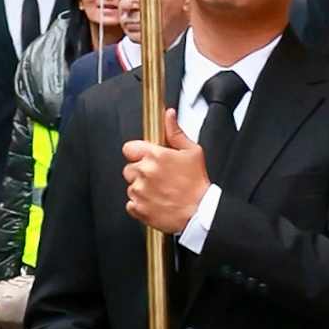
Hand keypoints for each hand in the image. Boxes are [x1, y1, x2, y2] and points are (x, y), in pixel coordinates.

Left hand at [123, 110, 211, 233]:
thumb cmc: (197, 184)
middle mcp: (144, 172)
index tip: (145, 158)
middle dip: (140, 172)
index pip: (129, 148)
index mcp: (155, 156)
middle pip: (129, 168)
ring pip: (131, 186)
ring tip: (160, 190)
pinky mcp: (138, 208)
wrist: (199, 212)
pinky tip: (156, 201)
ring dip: (141, 188)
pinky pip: (131, 204)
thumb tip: (169, 116)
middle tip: (158, 177)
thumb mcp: (192, 152)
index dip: (137, 153)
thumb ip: (175, 132)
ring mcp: (139, 191)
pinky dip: (140, 204)